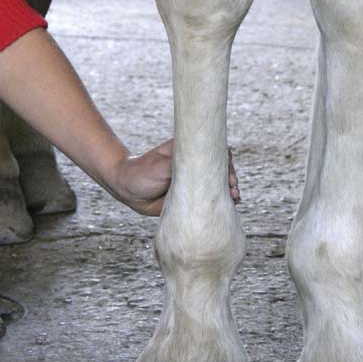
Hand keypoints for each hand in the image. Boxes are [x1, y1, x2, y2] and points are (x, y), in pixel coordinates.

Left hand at [111, 141, 240, 215]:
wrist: (127, 190)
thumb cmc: (143, 172)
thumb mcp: (162, 166)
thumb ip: (180, 163)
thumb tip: (202, 162)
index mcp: (190, 153)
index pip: (216, 153)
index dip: (226, 162)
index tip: (228, 173)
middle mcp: (195, 168)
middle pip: (221, 170)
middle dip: (231, 178)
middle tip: (233, 188)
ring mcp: (194, 184)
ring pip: (218, 187)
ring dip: (229, 192)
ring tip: (235, 199)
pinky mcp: (191, 200)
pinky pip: (208, 202)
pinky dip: (219, 204)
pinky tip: (230, 207)